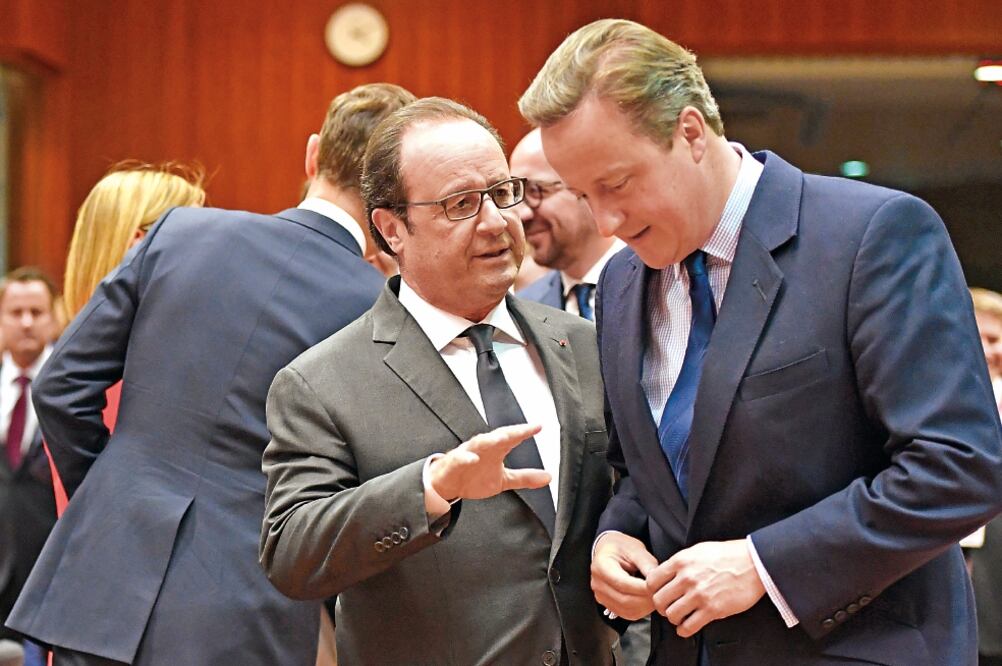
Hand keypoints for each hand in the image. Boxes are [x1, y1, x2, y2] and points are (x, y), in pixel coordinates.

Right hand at [429, 424, 549, 500]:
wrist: (448, 484)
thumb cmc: (475, 477)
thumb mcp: (504, 480)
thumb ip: (524, 477)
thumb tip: (548, 477)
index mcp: (495, 449)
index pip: (512, 438)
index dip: (524, 432)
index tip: (538, 426)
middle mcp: (482, 448)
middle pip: (496, 436)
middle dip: (508, 432)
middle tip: (522, 430)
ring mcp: (467, 454)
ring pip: (477, 443)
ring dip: (488, 440)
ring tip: (499, 439)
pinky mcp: (453, 463)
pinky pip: (458, 458)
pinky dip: (464, 457)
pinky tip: (472, 459)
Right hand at [591, 532, 658, 620]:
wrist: (609, 550)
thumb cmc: (621, 547)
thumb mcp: (635, 548)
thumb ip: (646, 563)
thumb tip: (658, 579)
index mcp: (601, 566)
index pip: (622, 583)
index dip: (642, 588)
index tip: (658, 586)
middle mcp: (597, 584)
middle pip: (624, 600)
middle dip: (646, 600)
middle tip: (661, 594)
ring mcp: (601, 596)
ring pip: (626, 610)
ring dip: (645, 608)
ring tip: (657, 598)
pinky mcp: (607, 604)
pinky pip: (625, 614)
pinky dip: (640, 611)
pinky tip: (648, 603)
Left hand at [646, 539, 765, 636]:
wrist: (754, 563)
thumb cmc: (728, 555)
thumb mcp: (698, 550)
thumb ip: (680, 563)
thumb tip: (666, 574)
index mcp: (681, 561)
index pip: (652, 581)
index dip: (653, 590)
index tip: (658, 593)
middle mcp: (687, 578)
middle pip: (659, 600)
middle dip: (662, 606)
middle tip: (668, 607)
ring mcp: (699, 594)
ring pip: (671, 615)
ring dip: (674, 618)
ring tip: (680, 616)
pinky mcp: (713, 610)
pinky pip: (688, 627)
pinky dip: (684, 630)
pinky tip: (687, 626)